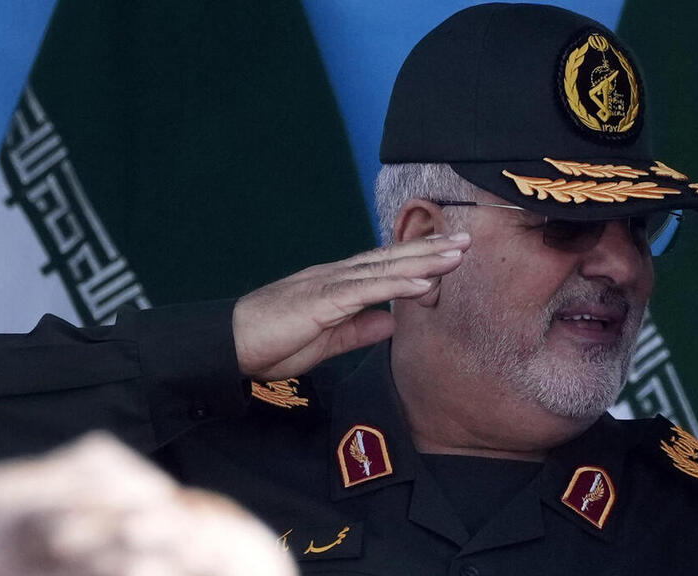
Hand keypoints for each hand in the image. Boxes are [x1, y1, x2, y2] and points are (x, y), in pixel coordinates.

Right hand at [233, 233, 470, 379]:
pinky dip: (396, 283)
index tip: (449, 253)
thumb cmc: (273, 342)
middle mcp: (335, 276)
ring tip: (456, 253)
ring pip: (383, 267)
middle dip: (430, 249)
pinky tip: (423, 281)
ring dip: (422, 260)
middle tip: (467, 238)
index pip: (384, 267)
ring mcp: (328, 284)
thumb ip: (360, 328)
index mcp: (336, 285)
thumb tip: (393, 320)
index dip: (418, 258)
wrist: (230, 345)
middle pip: (390, 258)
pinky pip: (365, 290)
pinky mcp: (320, 300)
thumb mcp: (328, 340)